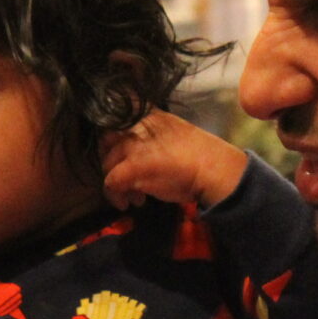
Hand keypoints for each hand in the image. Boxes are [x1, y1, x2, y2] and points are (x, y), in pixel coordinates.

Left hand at [102, 113, 249, 212]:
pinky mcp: (131, 166)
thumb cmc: (199, 154)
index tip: (117, 152)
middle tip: (124, 177)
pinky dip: (115, 195)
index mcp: (148, 114)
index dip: (111, 136)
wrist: (212, 168)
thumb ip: (152, 135)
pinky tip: (126, 204)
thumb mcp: (173, 132)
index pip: (115, 115)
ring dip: (116, 182)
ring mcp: (133, 145)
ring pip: (107, 163)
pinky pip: (111, 182)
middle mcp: (136, 125)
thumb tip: (138, 148)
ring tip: (134, 196)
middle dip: (110, 161)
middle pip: (106, 140)